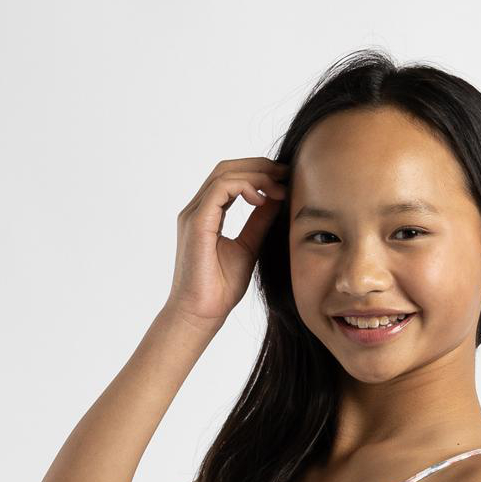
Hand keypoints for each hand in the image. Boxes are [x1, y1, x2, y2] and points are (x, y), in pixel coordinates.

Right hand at [164, 156, 286, 329]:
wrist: (201, 315)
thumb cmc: (220, 290)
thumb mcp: (249, 248)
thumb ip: (259, 222)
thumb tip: (277, 199)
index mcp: (207, 214)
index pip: (230, 179)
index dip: (258, 174)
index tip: (284, 180)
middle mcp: (197, 210)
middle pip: (227, 169)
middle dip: (259, 166)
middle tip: (286, 173)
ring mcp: (194, 214)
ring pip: (224, 174)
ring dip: (256, 175)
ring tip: (280, 187)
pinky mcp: (197, 223)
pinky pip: (221, 189)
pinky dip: (244, 187)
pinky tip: (263, 199)